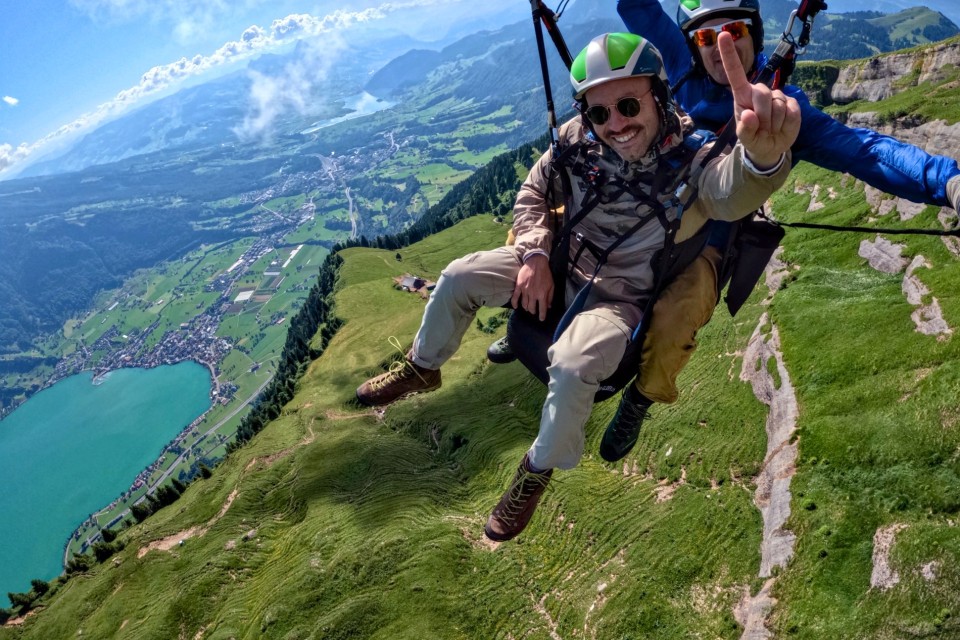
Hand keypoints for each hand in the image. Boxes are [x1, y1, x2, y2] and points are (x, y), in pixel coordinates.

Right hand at [512, 254, 553, 320]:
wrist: (536, 263)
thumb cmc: (545, 274)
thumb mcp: (551, 285)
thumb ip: (550, 296)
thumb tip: (549, 306)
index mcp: (542, 294)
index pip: (542, 309)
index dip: (542, 316)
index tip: (541, 319)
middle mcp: (533, 294)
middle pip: (531, 308)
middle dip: (533, 311)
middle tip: (534, 311)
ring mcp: (525, 290)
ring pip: (524, 304)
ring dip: (526, 308)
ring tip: (527, 308)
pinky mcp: (519, 286)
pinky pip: (515, 297)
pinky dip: (514, 303)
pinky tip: (516, 307)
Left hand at [718, 31, 800, 169]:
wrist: (770, 148)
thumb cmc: (753, 138)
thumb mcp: (745, 139)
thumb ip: (745, 130)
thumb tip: (750, 115)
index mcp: (742, 96)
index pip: (735, 73)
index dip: (729, 55)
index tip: (723, 35)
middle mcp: (759, 93)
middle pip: (761, 93)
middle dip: (762, 115)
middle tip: (762, 128)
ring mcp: (777, 96)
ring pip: (777, 104)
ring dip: (774, 122)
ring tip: (770, 128)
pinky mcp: (792, 103)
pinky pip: (791, 111)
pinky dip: (787, 124)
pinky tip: (782, 126)